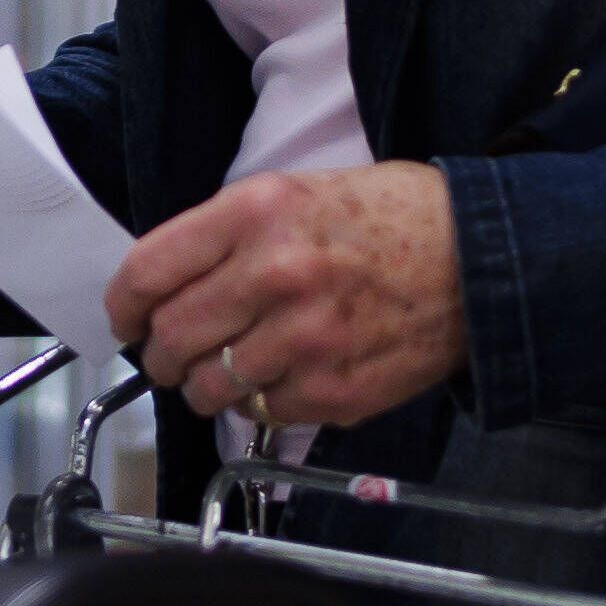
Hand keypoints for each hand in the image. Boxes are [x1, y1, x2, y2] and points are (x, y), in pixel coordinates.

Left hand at [107, 162, 465, 433]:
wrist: (481, 258)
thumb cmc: (389, 218)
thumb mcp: (297, 192)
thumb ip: (228, 234)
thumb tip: (166, 285)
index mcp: (256, 213)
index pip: (148, 271)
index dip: (124, 304)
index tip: (127, 318)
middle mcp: (275, 275)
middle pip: (172, 337)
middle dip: (158, 355)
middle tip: (167, 356)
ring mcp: (306, 339)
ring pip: (209, 387)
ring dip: (202, 388)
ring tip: (217, 377)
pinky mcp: (335, 391)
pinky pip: (263, 413)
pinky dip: (258, 404)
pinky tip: (276, 380)